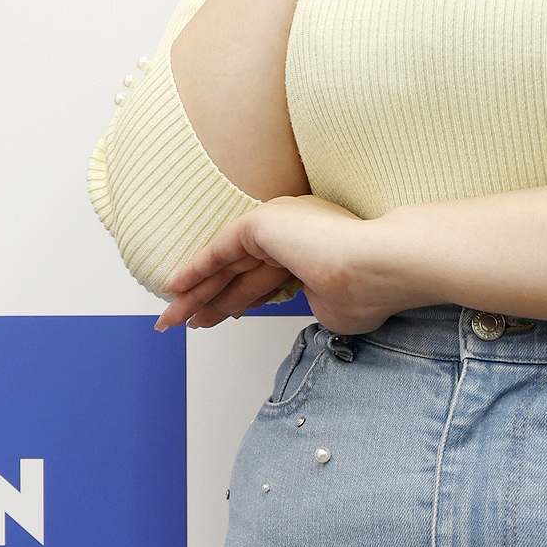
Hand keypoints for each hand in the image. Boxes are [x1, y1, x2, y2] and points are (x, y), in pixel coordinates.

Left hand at [156, 197, 417, 336]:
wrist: (376, 269)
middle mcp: (292, 233)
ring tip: (170, 318)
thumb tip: (315, 308)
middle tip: (185, 323)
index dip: (240, 300)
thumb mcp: (337, 309)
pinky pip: (219, 251)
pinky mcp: (261, 223)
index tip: (224, 318)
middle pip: (240, 274)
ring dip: (196, 294)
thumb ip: (317, 305)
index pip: (266, 280)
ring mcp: (277, 225)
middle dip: (211, 301)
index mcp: (312, 252)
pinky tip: (173, 287)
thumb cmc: (369, 291)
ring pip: (225, 267)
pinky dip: (195, 269)